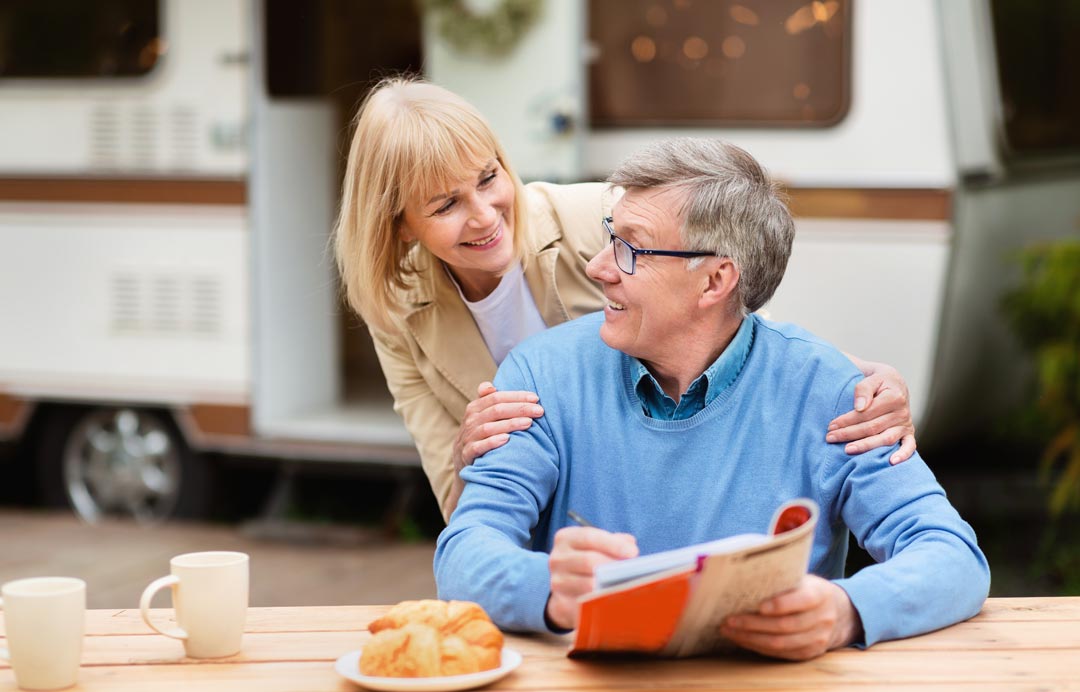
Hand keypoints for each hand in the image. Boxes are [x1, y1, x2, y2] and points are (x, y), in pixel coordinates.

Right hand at [451, 382, 544, 474]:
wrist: (461, 458)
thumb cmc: (479, 432)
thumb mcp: (480, 414)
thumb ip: (487, 399)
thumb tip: (490, 386)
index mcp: (475, 407)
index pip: (497, 397)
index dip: (517, 396)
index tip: (536, 398)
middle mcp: (471, 420)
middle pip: (496, 410)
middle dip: (520, 409)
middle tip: (539, 411)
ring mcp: (468, 437)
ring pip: (489, 428)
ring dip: (510, 424)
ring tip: (528, 423)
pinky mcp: (467, 453)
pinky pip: (479, 447)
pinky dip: (492, 442)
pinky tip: (507, 439)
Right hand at [546, 527, 637, 629]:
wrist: (566, 584)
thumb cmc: (587, 559)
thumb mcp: (596, 544)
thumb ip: (614, 541)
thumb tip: (630, 545)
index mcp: (565, 539)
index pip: (589, 537)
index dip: (613, 544)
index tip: (633, 552)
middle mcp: (557, 559)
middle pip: (588, 561)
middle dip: (613, 566)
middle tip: (633, 572)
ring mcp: (557, 582)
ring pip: (588, 586)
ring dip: (611, 586)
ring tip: (629, 586)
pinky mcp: (561, 604)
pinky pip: (585, 606)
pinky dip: (602, 604)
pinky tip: (616, 602)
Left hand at [720, 575, 861, 660]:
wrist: (838, 612)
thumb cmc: (807, 589)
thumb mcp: (801, 578)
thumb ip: (781, 577)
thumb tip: (749, 568)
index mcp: (821, 594)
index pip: (803, 600)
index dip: (781, 604)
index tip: (758, 605)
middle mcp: (823, 618)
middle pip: (786, 625)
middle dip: (753, 624)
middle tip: (729, 620)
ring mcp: (818, 638)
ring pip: (781, 643)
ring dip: (750, 639)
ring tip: (728, 631)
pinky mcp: (809, 653)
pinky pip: (781, 654)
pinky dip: (758, 647)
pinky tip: (741, 640)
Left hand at [827, 361, 915, 463]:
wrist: (894, 383)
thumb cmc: (879, 381)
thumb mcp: (871, 377)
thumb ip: (864, 389)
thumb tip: (859, 407)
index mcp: (894, 397)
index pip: (867, 413)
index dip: (847, 420)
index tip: (831, 426)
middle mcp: (902, 412)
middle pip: (873, 427)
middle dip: (849, 434)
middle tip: (831, 438)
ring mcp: (906, 424)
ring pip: (886, 439)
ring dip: (866, 446)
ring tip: (847, 450)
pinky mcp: (909, 433)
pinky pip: (909, 446)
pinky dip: (903, 455)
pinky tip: (891, 462)